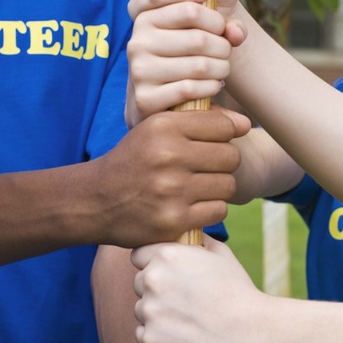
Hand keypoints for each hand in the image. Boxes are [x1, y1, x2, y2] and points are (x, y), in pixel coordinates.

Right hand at [93, 108, 249, 246]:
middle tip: (204, 168)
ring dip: (218, 188)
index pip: (223, 126)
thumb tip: (246, 123)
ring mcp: (172, 191)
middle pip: (231, 156)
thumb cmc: (134, 161)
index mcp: (163, 127)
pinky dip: (210, 209)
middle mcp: (168, 156)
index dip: (224, 135)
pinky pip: (218, 210)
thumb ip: (197, 121)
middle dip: (223, 163)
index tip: (211, 143)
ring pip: (228, 185)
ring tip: (198, 187)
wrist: (96, 201)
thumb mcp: (154, 129)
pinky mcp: (175, 220)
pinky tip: (192, 205)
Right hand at [127, 1, 234, 124]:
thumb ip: (221, 26)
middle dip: (223, 47)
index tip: (223, 28)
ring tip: (222, 69)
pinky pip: (190, 89)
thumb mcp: (192, 33)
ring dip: (221, 69)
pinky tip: (214, 85)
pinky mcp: (145, 97)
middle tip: (226, 53)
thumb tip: (237, 33)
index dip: (215, 19)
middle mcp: (138, 42)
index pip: (190, 9)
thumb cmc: (178, 58)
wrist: (152, 98)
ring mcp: (140, 71)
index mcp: (146, 17)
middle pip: (199, 39)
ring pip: (199, 66)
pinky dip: (210, 87)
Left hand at [131, 235, 261, 342]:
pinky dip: (159, 337)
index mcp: (166, 255)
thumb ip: (196, 241)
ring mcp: (150, 311)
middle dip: (156, 290)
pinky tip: (184, 336)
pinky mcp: (151, 339)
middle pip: (139, 283)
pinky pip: (144, 335)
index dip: (153, 265)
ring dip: (157, 314)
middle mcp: (152, 280)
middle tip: (184, 301)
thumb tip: (186, 233)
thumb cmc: (238, 292)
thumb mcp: (220, 254)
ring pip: (142, 310)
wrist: (251, 333)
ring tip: (188, 320)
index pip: (139, 256)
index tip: (168, 276)